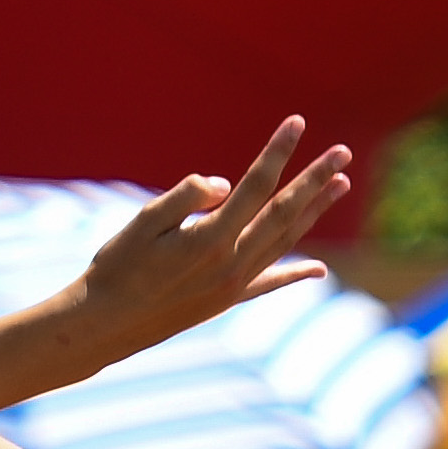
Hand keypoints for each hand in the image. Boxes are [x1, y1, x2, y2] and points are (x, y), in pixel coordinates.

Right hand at [73, 121, 353, 360]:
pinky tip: (320, 270)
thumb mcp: (143, 223)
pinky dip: (296, 274)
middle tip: (343, 153)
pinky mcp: (226, 301)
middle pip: (283, 213)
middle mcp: (231, 264)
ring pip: (284, 242)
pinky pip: (270, 283)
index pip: (256, 186)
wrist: (104, 326)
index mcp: (211, 239)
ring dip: (314, 212)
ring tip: (340, 186)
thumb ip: (184, 197)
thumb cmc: (116, 267)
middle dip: (315, 180)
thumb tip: (222, 183)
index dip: (278, 152)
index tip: (298, 122)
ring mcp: (233, 286)